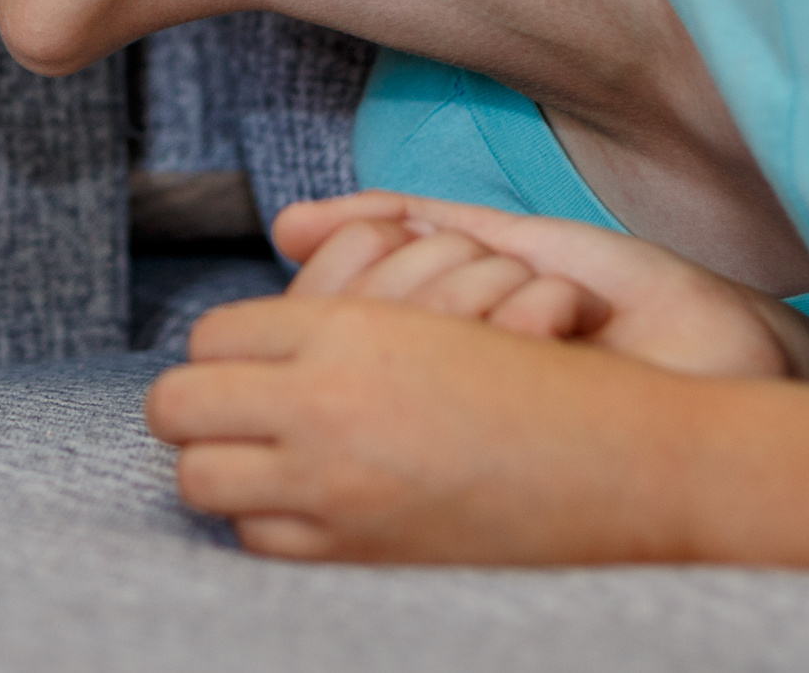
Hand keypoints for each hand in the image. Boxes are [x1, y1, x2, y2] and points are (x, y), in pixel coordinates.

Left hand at [147, 297, 698, 562]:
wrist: (632, 470)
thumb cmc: (544, 376)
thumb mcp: (438, 309)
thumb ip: (347, 292)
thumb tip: (275, 252)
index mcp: (345, 334)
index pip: (213, 336)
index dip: (223, 351)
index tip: (241, 366)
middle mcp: (325, 407)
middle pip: (176, 404)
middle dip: (191, 407)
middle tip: (223, 414)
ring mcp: (334, 490)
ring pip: (197, 478)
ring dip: (216, 466)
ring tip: (254, 461)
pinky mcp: (355, 556)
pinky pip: (256, 540)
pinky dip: (268, 524)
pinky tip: (303, 508)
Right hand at [273, 191, 795, 382]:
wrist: (715, 348)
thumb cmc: (614, 304)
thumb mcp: (495, 244)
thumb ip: (392, 225)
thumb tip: (284, 225)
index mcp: (402, 358)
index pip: (314, 298)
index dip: (365, 250)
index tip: (448, 245)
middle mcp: (415, 401)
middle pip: (352, 309)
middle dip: (442, 266)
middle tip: (515, 284)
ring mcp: (454, 426)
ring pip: (409, 324)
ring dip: (496, 288)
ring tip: (558, 313)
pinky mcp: (500, 441)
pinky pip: (470, 347)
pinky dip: (532, 308)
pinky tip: (575, 328)